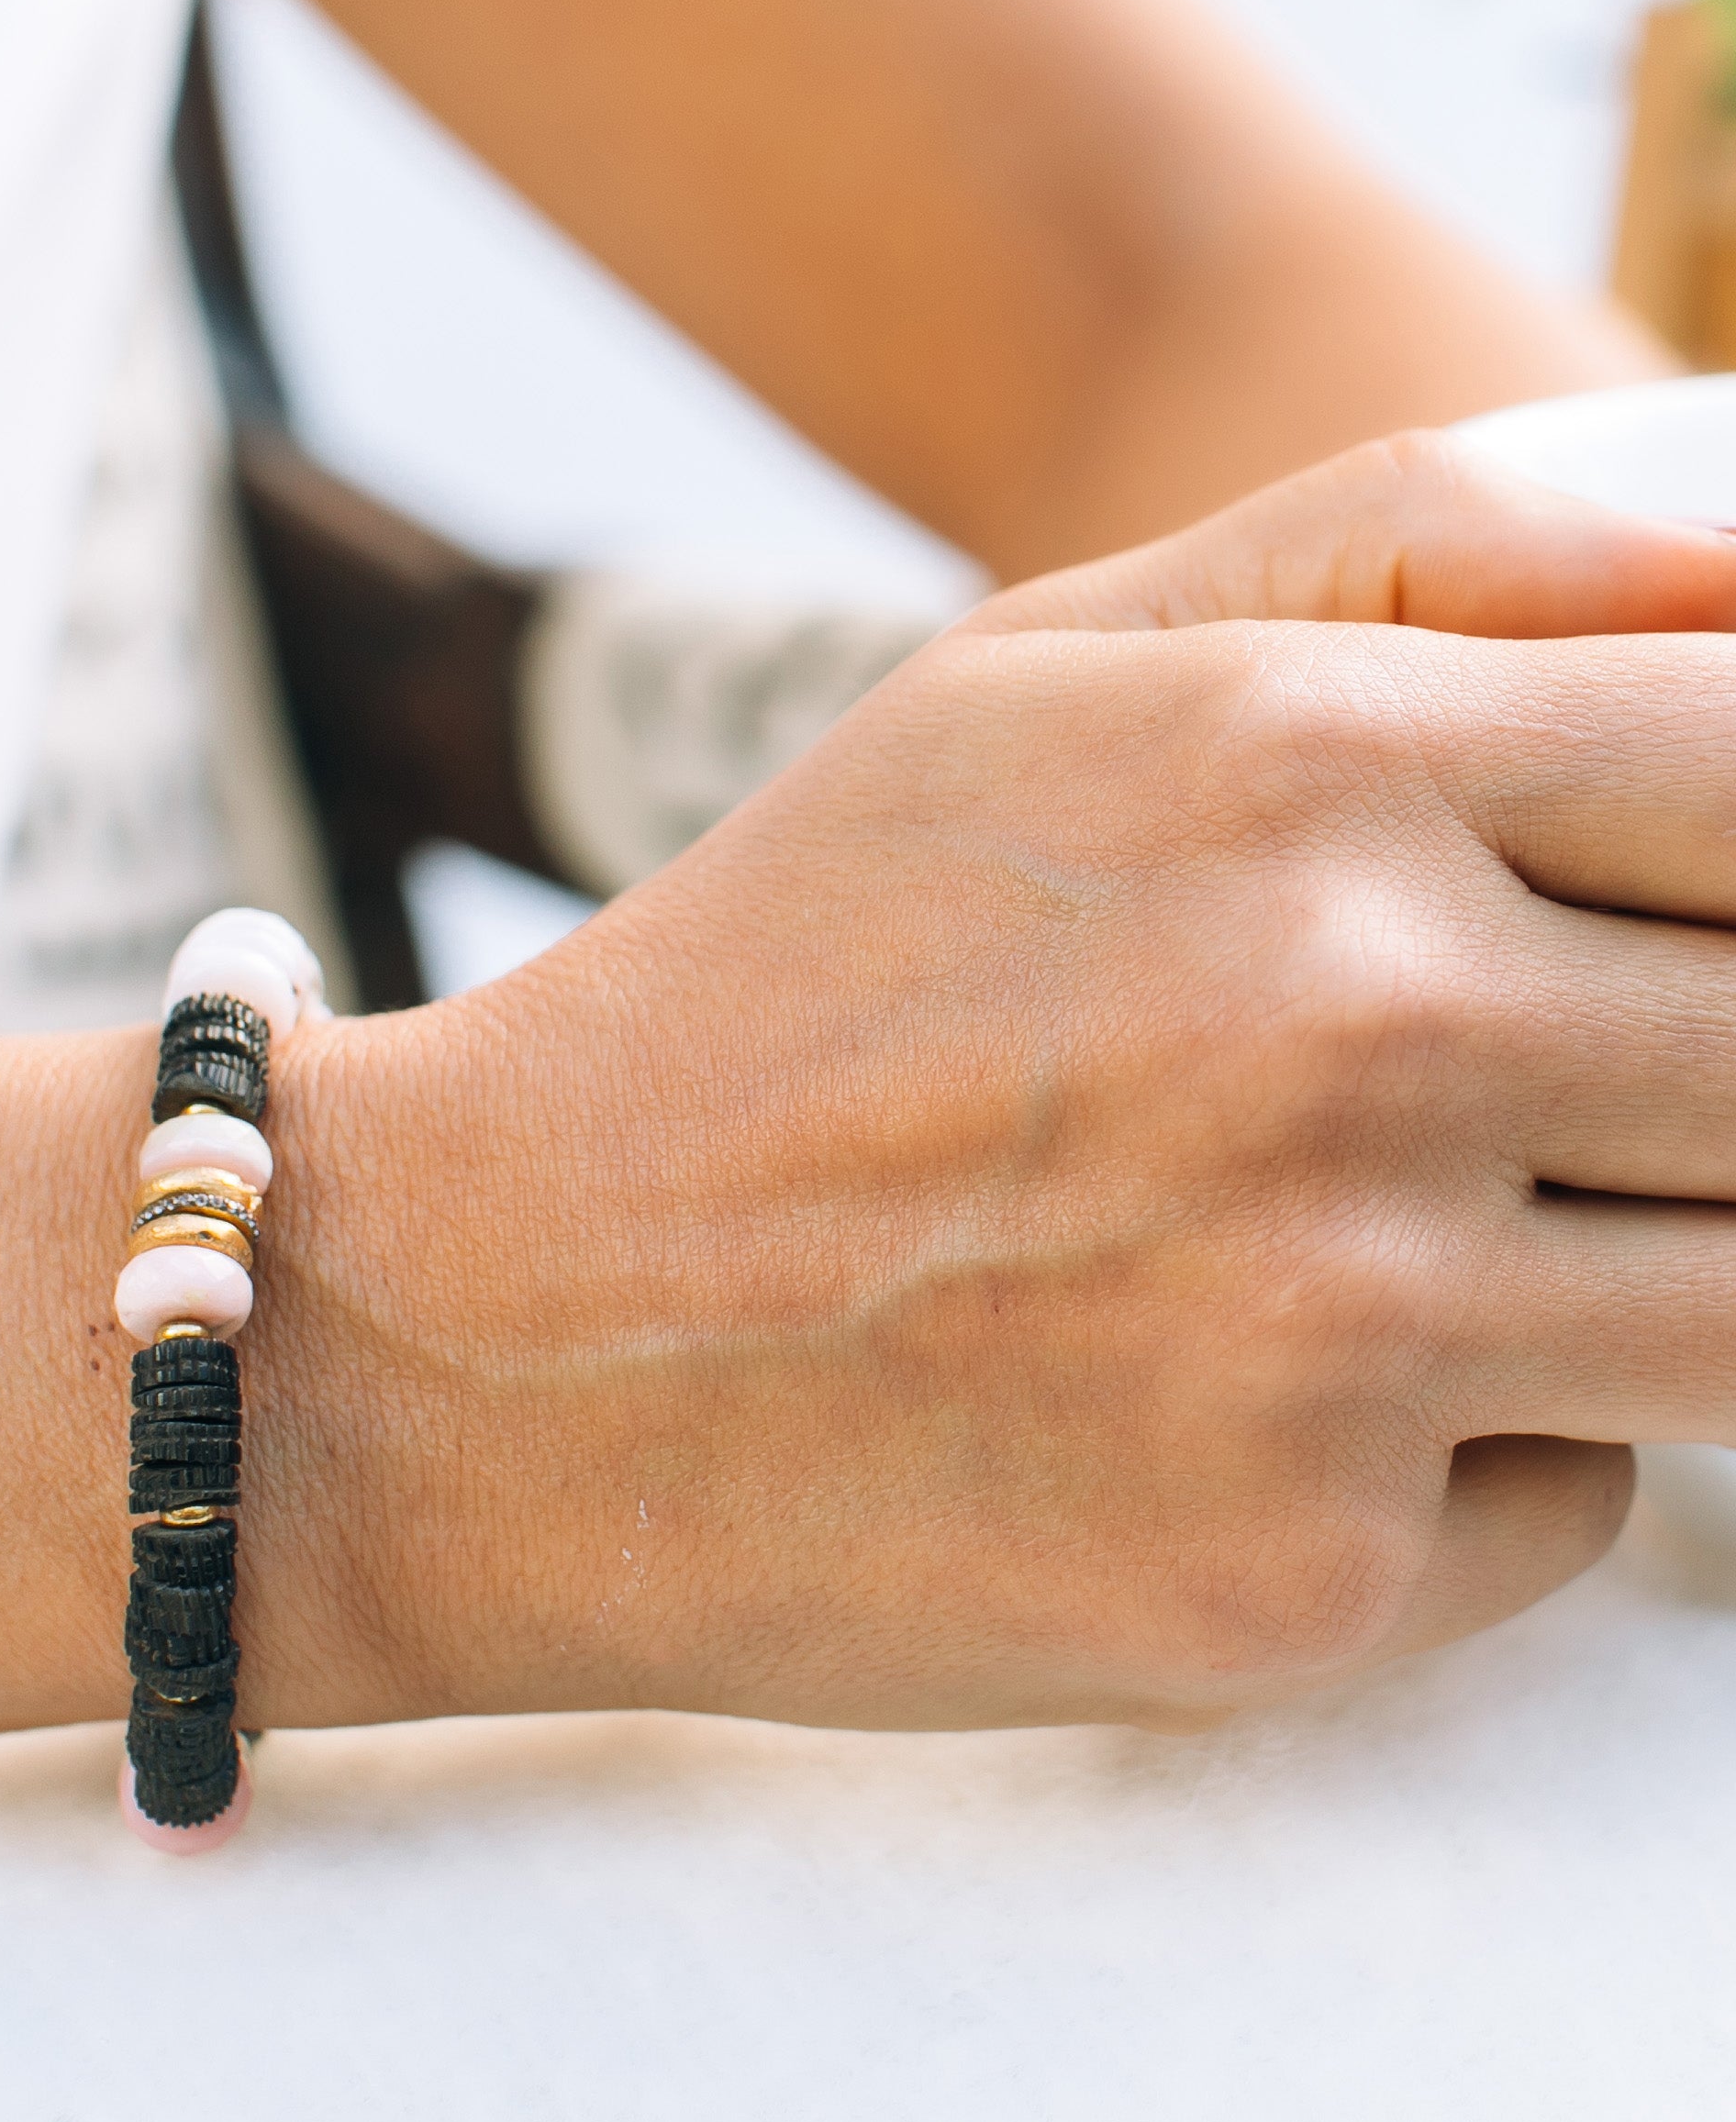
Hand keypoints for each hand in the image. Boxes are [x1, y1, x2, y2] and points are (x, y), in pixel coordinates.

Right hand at [301, 435, 1735, 1730]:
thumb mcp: (1052, 664)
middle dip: (1706, 1064)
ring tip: (1436, 1213)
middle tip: (1539, 1075)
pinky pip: (1584, 1492)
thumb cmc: (799, 967)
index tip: (1688, 904)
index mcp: (1305, 763)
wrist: (505, 1327)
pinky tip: (1272, 1384)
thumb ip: (1421, 545)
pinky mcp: (1314, 1577)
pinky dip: (1490, 1440)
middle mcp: (1356, 1032)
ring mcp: (1341, 1325)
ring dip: (1652, 1254)